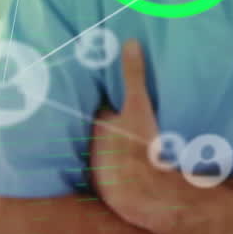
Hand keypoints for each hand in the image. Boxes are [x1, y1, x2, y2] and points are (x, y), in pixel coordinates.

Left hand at [89, 39, 175, 232]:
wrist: (140, 191)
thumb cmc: (137, 145)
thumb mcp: (140, 105)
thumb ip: (134, 75)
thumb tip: (130, 43)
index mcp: (98, 123)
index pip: (99, 108)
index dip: (107, 101)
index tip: (113, 94)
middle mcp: (92, 144)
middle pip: (100, 129)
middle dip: (109, 124)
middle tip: (123, 117)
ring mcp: (98, 166)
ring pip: (103, 151)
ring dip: (112, 147)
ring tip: (127, 143)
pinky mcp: (106, 186)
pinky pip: (110, 172)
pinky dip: (116, 168)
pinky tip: (129, 169)